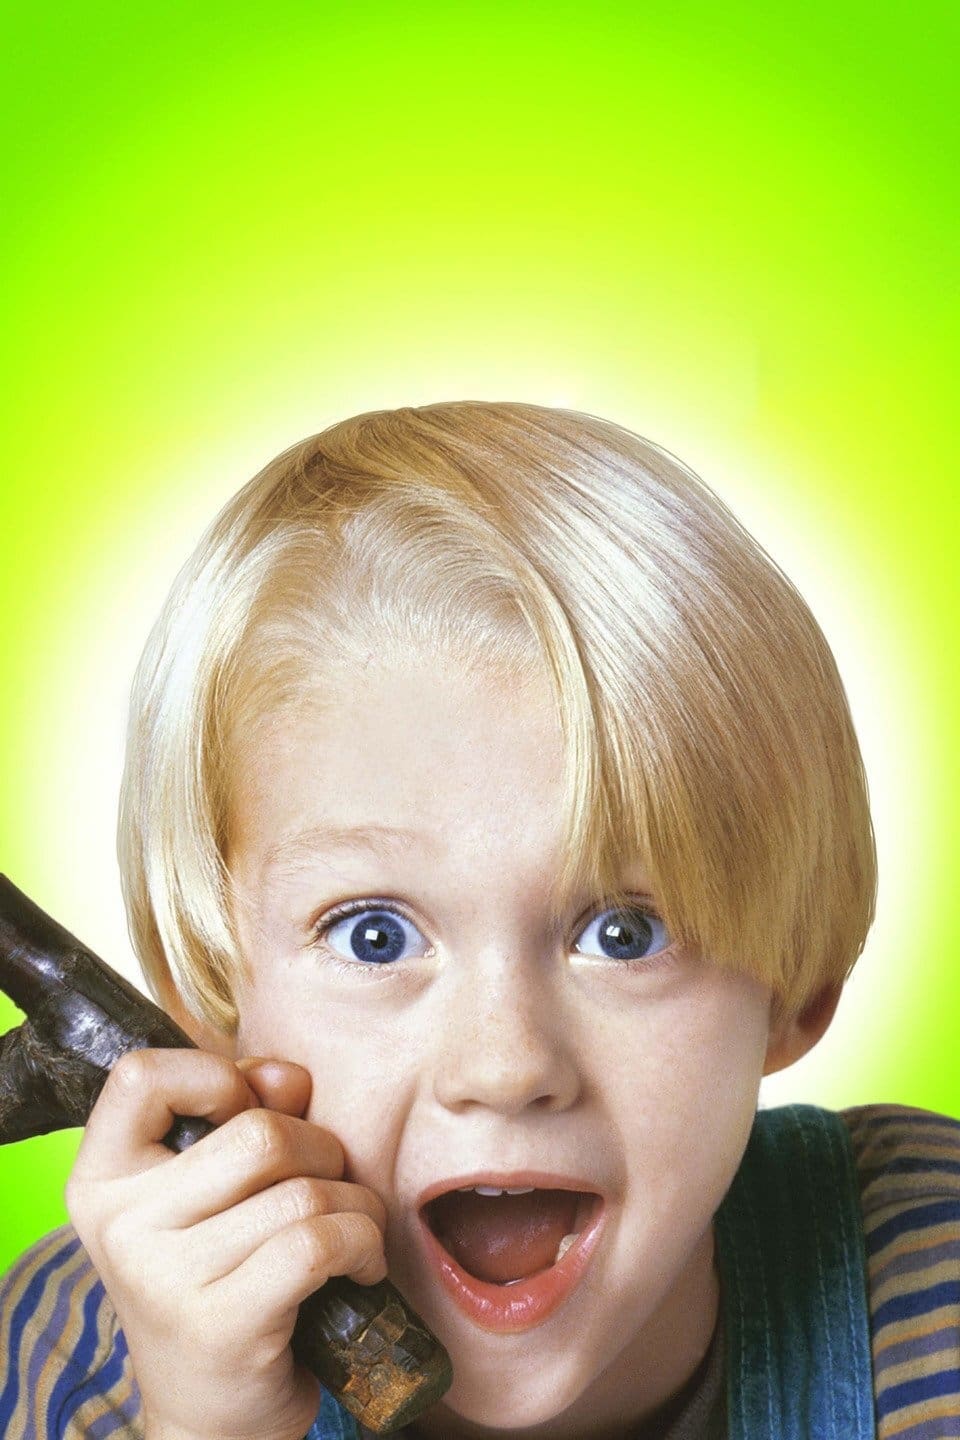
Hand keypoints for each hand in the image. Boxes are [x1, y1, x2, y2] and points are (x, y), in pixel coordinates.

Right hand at [65, 1049, 387, 1439]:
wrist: (211, 1414)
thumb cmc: (220, 1279)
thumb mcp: (212, 1191)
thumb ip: (245, 1112)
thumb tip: (287, 1074)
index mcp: (104, 1179)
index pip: (141, 1076)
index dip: (213, 1075)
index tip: (245, 1112)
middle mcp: (120, 1225)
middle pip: (258, 1131)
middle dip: (320, 1149)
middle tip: (326, 1185)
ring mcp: (164, 1278)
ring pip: (303, 1189)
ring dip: (354, 1203)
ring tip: (350, 1230)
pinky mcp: (221, 1323)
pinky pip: (319, 1240)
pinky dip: (362, 1242)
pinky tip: (359, 1265)